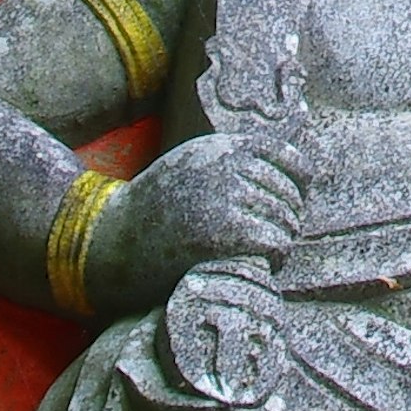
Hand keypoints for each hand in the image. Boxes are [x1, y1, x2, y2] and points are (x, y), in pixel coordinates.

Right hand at [79, 131, 302, 316]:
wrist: (112, 238)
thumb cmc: (157, 204)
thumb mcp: (196, 163)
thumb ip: (237, 158)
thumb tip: (298, 145)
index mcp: (223, 146)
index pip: (290, 158)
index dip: (299, 184)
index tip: (290, 203)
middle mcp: (227, 166)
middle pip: (291, 196)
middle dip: (287, 220)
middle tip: (269, 238)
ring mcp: (225, 198)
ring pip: (286, 222)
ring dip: (281, 243)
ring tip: (262, 253)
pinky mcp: (222, 233)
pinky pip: (274, 244)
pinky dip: (275, 259)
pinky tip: (261, 266)